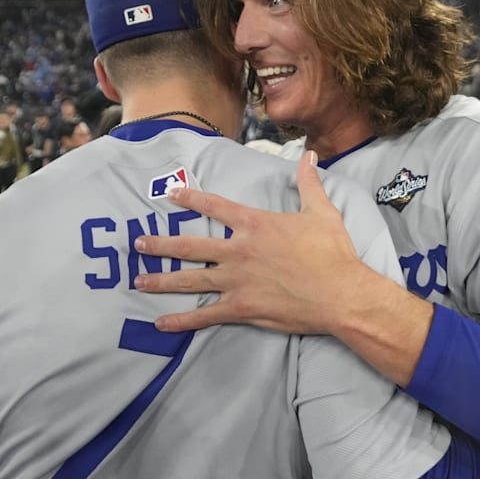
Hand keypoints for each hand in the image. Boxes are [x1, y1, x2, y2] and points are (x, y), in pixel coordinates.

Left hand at [133, 151, 367, 333]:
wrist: (341, 293)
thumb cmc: (332, 253)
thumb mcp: (321, 211)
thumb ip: (309, 183)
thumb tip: (309, 155)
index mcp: (254, 225)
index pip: (214, 207)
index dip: (190, 199)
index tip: (170, 195)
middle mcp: (238, 250)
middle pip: (190, 246)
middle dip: (161, 245)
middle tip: (138, 245)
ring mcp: (237, 281)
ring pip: (191, 281)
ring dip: (162, 281)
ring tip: (139, 281)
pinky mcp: (242, 308)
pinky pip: (205, 316)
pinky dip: (182, 321)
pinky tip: (161, 323)